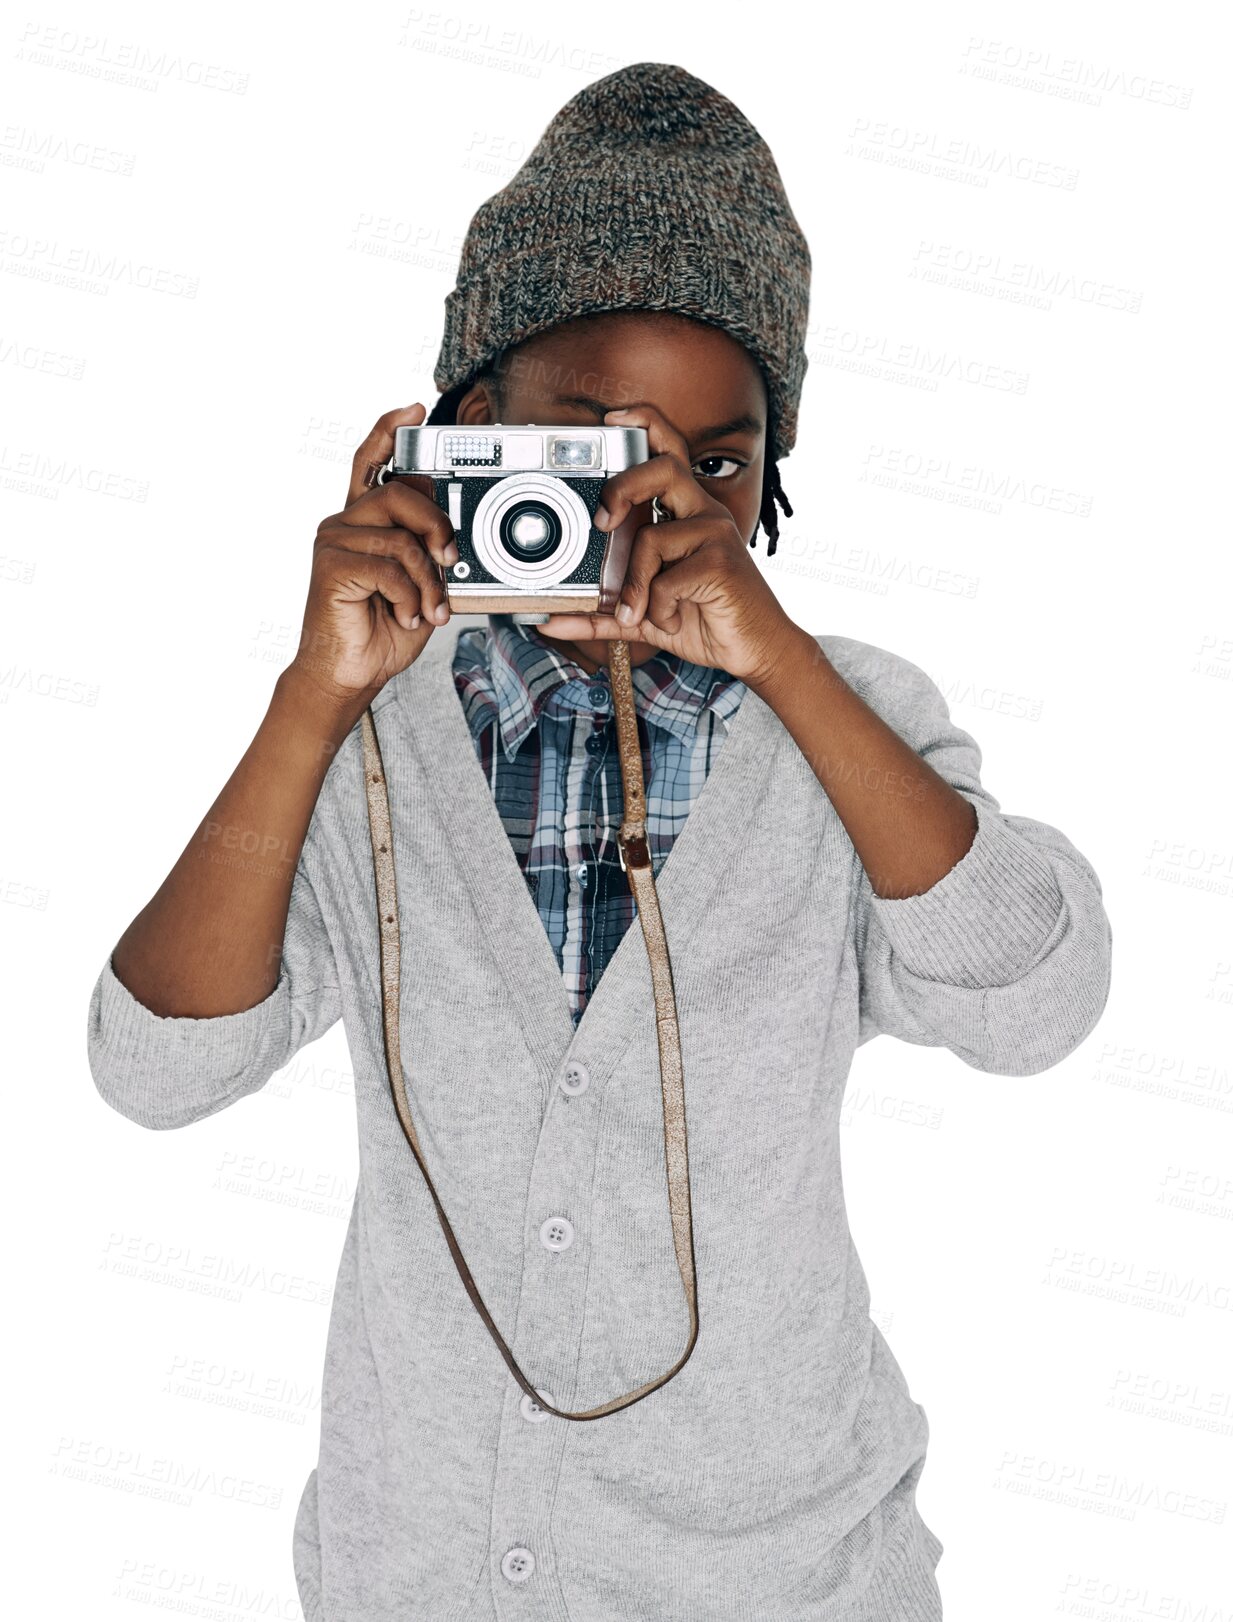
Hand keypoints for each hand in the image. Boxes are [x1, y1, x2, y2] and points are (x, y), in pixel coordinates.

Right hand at [287, 404, 457, 713]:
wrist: (349, 674)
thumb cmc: (383, 631)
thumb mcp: (421, 585)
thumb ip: (430, 552)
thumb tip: (455, 533)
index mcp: (364, 522)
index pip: (371, 463)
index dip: (390, 432)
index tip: (415, 409)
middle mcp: (344, 524)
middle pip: (398, 493)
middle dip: (437, 525)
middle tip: (451, 560)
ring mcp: (333, 541)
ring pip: (400, 538)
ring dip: (427, 580)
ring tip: (429, 610)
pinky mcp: (330, 565)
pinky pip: (389, 568)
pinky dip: (411, 597)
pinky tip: (407, 618)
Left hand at [535, 402, 792, 683]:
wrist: (755, 650)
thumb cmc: (703, 621)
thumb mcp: (643, 615)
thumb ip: (600, 614)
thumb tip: (548, 621)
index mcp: (687, 513)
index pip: (670, 452)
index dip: (646, 424)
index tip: (612, 418)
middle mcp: (704, 514)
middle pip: (664, 467)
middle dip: (623, 486)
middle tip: (602, 522)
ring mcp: (716, 535)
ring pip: (652, 538)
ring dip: (635, 586)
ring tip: (640, 613)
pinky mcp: (722, 563)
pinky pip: (667, 581)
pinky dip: (658, 609)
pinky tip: (671, 620)